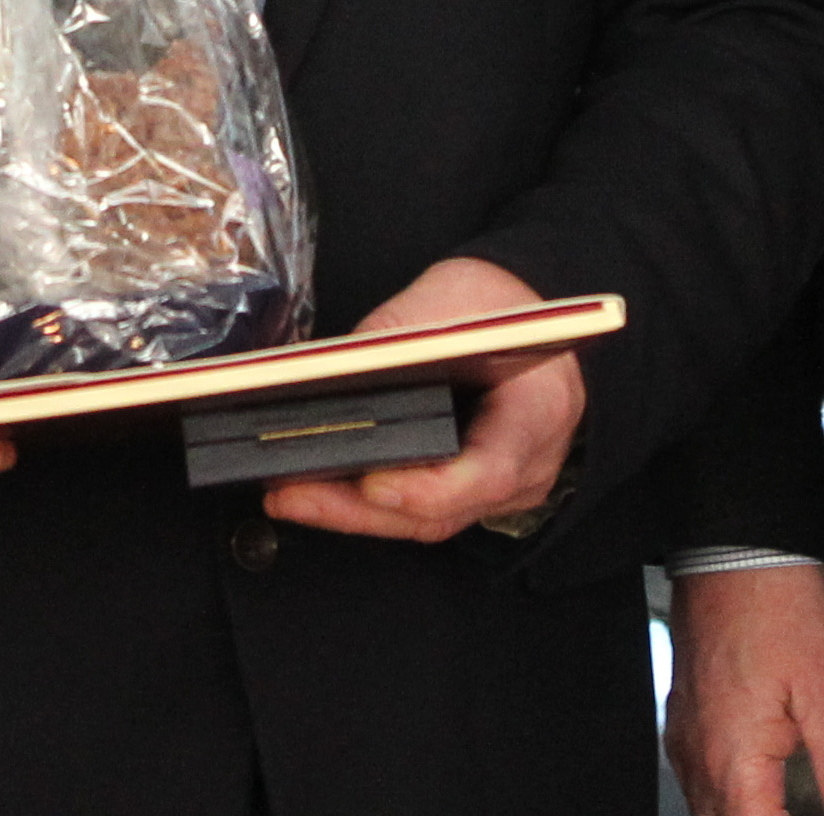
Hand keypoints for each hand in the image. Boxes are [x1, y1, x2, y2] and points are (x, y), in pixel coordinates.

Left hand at [263, 256, 584, 546]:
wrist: (525, 305)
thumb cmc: (490, 302)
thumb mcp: (440, 302)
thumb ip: (390, 346)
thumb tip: (320, 382)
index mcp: (535, 411)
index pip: (489, 473)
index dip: (428, 489)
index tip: (371, 483)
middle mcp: (529, 464)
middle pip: (443, 511)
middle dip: (358, 509)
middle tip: (290, 493)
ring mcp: (505, 488)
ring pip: (426, 520)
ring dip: (353, 512)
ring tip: (287, 493)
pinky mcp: (474, 491)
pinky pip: (423, 510)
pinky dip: (371, 503)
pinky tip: (321, 488)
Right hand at [665, 560, 823, 815]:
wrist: (737, 545)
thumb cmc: (782, 608)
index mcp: (734, 765)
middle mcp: (699, 760)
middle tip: (815, 805)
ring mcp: (686, 738)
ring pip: (710, 813)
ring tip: (795, 804)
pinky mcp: (685, 717)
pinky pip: (700, 784)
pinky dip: (731, 803)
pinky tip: (761, 794)